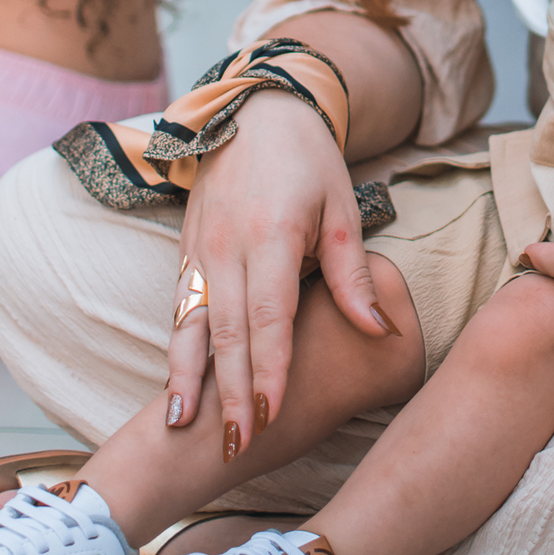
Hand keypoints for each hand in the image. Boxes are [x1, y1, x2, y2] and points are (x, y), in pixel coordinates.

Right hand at [166, 90, 392, 452]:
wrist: (254, 109)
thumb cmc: (309, 159)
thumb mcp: (343, 208)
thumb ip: (353, 274)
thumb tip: (378, 331)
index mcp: (273, 235)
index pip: (269, 315)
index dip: (270, 367)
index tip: (272, 413)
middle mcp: (227, 246)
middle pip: (227, 332)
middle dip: (230, 392)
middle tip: (237, 445)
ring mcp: (200, 249)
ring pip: (191, 325)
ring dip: (189, 380)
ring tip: (185, 430)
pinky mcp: (186, 250)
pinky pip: (179, 309)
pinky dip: (177, 351)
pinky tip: (175, 387)